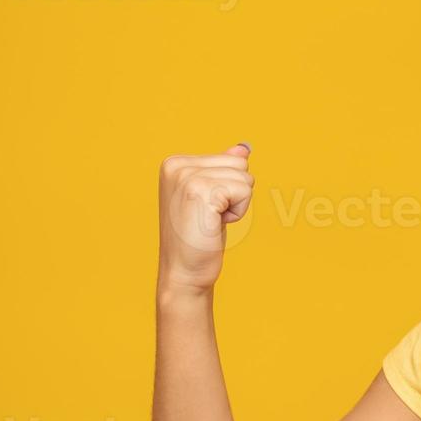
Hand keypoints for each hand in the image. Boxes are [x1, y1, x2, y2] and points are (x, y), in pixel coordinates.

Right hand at [158, 142, 253, 293]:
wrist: (183, 272)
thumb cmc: (198, 237)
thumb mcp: (211, 197)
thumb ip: (223, 169)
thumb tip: (243, 148)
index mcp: (175, 163)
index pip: (232, 158)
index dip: (228, 187)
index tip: (206, 208)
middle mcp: (177, 165)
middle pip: (240, 164)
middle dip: (234, 193)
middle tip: (209, 216)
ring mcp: (187, 176)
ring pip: (244, 177)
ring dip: (236, 204)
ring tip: (211, 221)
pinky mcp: (201, 190)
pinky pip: (244, 191)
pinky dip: (238, 212)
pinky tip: (215, 224)